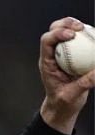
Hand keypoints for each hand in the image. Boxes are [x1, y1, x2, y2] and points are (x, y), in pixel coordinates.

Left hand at [39, 18, 94, 134]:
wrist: (61, 108)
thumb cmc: (62, 103)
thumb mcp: (72, 95)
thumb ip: (85, 83)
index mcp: (47, 63)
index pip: (47, 42)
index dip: (57, 34)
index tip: (72, 35)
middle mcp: (52, 56)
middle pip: (53, 31)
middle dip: (65, 24)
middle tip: (80, 28)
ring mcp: (61, 54)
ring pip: (64, 33)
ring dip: (74, 26)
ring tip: (86, 28)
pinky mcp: (71, 56)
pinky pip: (77, 41)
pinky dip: (84, 36)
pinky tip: (93, 36)